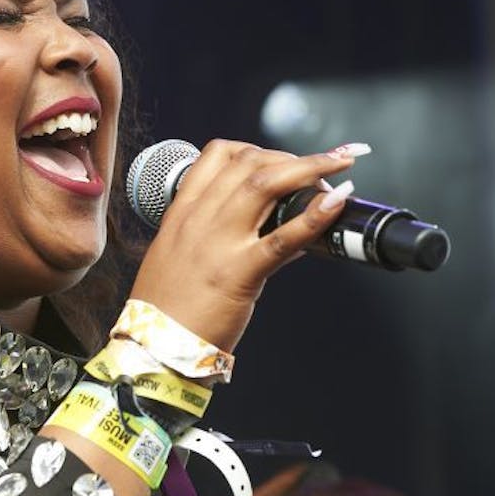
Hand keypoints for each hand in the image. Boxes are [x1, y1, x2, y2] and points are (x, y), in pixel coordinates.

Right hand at [126, 139, 364, 352]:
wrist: (153, 347)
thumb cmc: (167, 308)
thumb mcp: (179, 258)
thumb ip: (220, 237)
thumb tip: (279, 227)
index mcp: (182, 213)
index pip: (218, 155)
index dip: (258, 148)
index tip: (282, 158)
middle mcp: (199, 220)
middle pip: (250, 162)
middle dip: (294, 156)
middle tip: (323, 167)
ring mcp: (218, 244)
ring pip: (266, 184)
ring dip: (312, 167)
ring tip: (341, 165)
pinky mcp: (239, 273)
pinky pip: (283, 237)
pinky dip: (315, 214)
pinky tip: (337, 201)